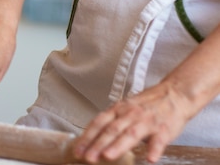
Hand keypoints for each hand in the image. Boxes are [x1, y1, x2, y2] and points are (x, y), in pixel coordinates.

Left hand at [74, 83, 189, 163]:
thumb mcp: (125, 109)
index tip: (77, 150)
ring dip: (118, 146)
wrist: (175, 94)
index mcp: (118, 109)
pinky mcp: (164, 129)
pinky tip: (150, 159)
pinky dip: (154, 149)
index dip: (87, 137)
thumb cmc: (147, 105)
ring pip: (130, 134)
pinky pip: (159, 140)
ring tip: (108, 156)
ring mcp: (147, 121)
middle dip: (98, 144)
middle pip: (111, 130)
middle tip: (88, 157)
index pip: (99, 123)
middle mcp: (130, 114)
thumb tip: (93, 139)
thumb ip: (112, 122)